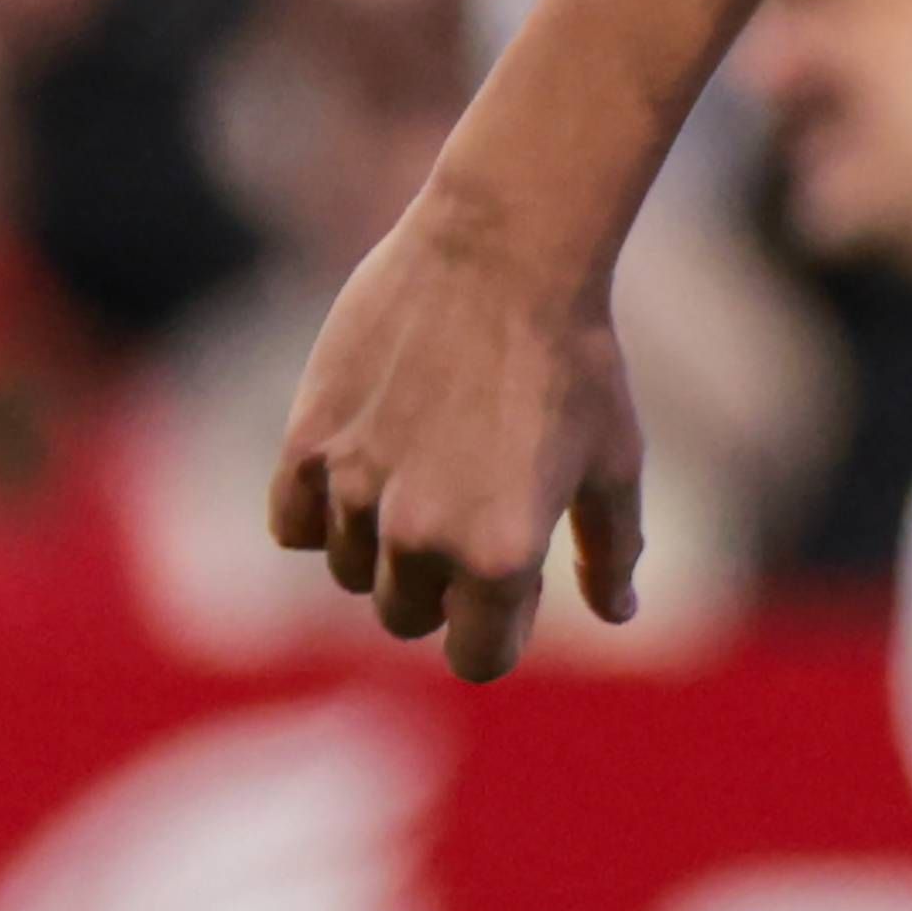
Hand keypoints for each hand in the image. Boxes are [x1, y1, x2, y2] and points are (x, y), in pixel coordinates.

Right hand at [270, 195, 645, 681]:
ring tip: (428, 477)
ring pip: (351, 573)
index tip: (511, 587)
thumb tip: (617, 613)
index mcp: (501, 554)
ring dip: (384, 549)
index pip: (476, 658)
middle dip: (443, 588)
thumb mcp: (614, 460)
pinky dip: (321, 516)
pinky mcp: (307, 443)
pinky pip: (294, 525)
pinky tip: (363, 472)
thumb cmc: (575, 357)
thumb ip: (611, 548)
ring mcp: (357, 490)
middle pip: (409, 617)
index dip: (498, 630)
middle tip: (472, 517)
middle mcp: (420, 535)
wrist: (504, 251)